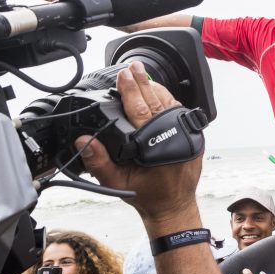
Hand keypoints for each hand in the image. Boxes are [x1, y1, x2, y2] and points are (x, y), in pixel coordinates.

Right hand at [76, 61, 200, 222]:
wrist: (173, 206)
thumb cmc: (146, 195)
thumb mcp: (116, 183)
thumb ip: (99, 162)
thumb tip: (83, 141)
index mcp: (154, 146)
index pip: (140, 110)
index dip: (130, 90)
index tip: (123, 75)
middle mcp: (173, 136)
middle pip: (155, 101)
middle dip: (142, 81)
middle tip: (132, 66)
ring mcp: (185, 134)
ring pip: (169, 103)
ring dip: (155, 87)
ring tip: (141, 74)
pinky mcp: (192, 134)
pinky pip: (179, 110)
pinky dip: (167, 98)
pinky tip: (157, 91)